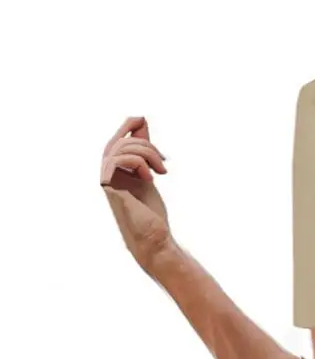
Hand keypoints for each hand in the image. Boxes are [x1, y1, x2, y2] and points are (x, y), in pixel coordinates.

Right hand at [100, 115, 172, 274]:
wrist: (154, 239)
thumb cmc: (151, 213)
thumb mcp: (150, 175)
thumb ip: (145, 152)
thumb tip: (142, 122)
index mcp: (116, 172)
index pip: (117, 140)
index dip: (128, 125)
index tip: (143, 119)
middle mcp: (108, 175)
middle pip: (118, 142)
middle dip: (143, 143)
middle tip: (164, 161)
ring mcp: (106, 181)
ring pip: (118, 148)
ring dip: (146, 154)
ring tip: (162, 171)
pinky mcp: (109, 188)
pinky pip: (116, 160)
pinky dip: (136, 162)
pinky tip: (150, 178)